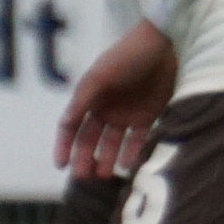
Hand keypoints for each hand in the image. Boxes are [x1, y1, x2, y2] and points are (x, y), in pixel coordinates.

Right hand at [52, 19, 175, 181]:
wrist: (162, 45)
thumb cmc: (126, 57)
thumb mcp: (99, 77)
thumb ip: (82, 101)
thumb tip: (63, 124)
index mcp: (89, 99)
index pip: (71, 128)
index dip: (64, 146)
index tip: (60, 165)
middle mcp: (105, 109)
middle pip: (91, 140)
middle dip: (85, 158)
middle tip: (83, 177)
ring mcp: (127, 114)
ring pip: (113, 143)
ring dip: (107, 159)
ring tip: (105, 176)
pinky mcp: (149, 115)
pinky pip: (138, 139)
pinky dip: (132, 152)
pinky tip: (127, 166)